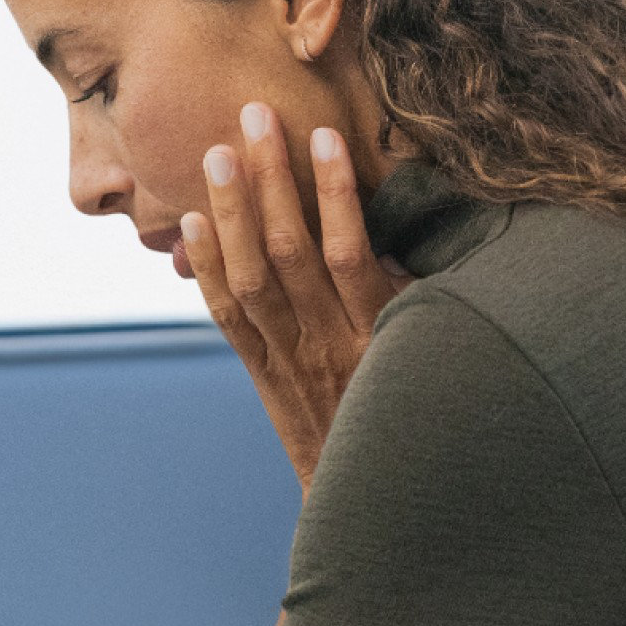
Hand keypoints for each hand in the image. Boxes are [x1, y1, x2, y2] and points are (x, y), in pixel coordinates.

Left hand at [184, 103, 411, 486]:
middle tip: (254, 117)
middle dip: (270, 179)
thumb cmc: (416, 417)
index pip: (349, 250)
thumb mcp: (432, 354)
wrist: (374, 507)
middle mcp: (327, 343)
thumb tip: (410, 232)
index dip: (334, 190)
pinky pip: (228, 317)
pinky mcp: (264, 375)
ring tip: (218, 153)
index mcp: (376, 334)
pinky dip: (208, 268)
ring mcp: (289, 360)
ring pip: (250, 277)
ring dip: (232, 211)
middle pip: (289, 250)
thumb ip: (418, 297)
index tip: (324, 136)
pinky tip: (194, 224)